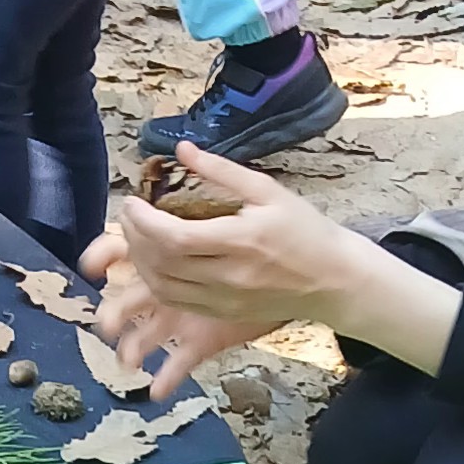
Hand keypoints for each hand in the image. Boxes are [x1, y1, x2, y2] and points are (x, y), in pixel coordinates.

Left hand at [86, 156, 382, 399]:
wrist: (333, 279)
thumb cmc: (304, 230)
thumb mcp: (268, 190)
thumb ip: (221, 170)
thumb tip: (181, 149)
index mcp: (242, 241)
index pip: (176, 237)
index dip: (144, 222)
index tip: (132, 203)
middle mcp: (230, 276)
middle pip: (163, 264)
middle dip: (136, 239)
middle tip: (129, 215)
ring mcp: (225, 301)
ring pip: (164, 288)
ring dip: (140, 263)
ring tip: (137, 237)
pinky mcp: (223, 315)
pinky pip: (177, 302)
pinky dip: (156, 283)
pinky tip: (154, 262)